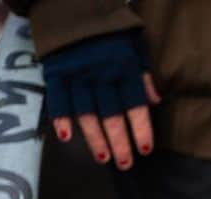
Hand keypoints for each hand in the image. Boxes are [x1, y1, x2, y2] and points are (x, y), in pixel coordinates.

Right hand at [42, 31, 161, 170]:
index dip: (140, 128)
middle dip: (119, 141)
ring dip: (95, 137)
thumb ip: (143, 72)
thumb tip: (155, 100)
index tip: (144, 149)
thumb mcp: (132, 42)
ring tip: (103, 157)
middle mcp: (101, 72)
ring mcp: (76, 72)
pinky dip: (60, 116)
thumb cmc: (106, 23)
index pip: (135, 103)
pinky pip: (57, 96)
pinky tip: (66, 136)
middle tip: (125, 163)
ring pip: (87, 111)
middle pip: (112, 114)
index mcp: (122, 66)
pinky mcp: (55, 69)